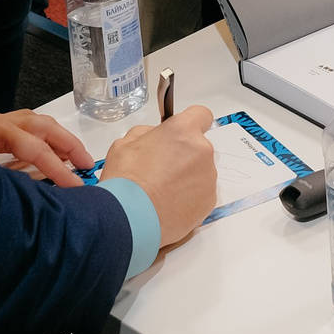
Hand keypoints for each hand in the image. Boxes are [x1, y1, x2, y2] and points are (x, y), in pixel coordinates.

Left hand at [0, 109, 93, 185]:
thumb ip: (4, 184)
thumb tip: (33, 192)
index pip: (34, 147)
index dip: (58, 168)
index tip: (76, 185)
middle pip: (41, 125)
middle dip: (68, 144)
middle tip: (86, 164)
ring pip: (35, 124)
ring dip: (58, 140)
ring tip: (75, 159)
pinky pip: (23, 131)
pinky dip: (43, 140)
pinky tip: (51, 154)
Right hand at [100, 105, 217, 245]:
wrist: (130, 218)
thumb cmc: (126, 182)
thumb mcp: (125, 143)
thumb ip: (148, 133)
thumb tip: (157, 136)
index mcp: (183, 131)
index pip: (201, 115)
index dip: (191, 122)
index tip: (182, 132)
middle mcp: (202, 152)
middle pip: (199, 147)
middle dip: (184, 154)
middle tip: (161, 168)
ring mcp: (208, 178)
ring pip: (201, 171)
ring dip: (187, 177)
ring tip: (163, 191)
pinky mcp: (209, 202)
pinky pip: (202, 193)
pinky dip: (190, 197)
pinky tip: (169, 204)